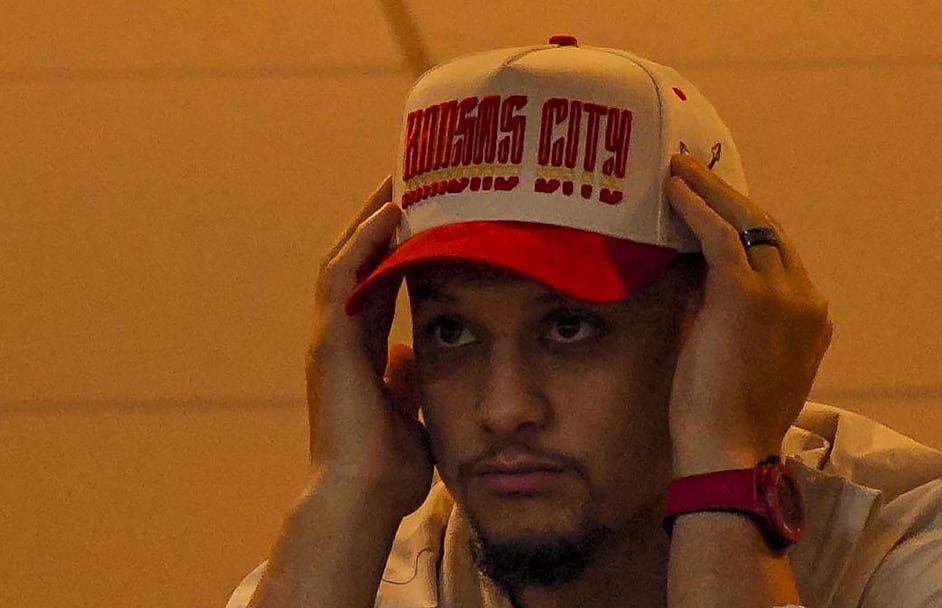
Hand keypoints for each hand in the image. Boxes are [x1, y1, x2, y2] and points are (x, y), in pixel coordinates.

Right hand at [306, 176, 432, 514]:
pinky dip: (364, 242)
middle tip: (410, 176)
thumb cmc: (387, 470)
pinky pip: (342, 277)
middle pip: (357, 260)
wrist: (363, 500)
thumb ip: (408, 381)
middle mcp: (339, 338)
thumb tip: (412, 353)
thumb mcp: (410, 414)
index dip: (395, 245)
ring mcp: (330, 338)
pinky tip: (390, 212)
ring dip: (372, 217)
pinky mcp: (330, 343)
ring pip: (345, 257)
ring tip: (400, 177)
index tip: (422, 211)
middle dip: (381, 217)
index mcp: (359, 352)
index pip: (376, 281)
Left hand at [664, 154, 832, 474]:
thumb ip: (731, 313)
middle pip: (767, 229)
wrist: (729, 451)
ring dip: (711, 191)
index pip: (778, 254)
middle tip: (695, 170)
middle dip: (729, 196)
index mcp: (812, 318)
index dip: (744, 223)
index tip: (715, 204)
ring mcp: (782, 294)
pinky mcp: (747, 294)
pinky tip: (675, 189)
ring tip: (679, 169)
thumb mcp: (742, 356)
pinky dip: (697, 207)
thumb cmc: (725, 417)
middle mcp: (806, 298)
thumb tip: (696, 272)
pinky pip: (721, 235)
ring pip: (747, 223)